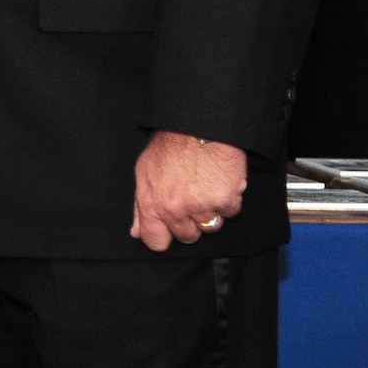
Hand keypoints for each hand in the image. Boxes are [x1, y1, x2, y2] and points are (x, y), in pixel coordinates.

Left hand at [130, 129, 246, 251]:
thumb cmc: (169, 146)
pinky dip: (229, 199)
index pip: (155, 241)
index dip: (164, 237)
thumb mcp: (144, 172)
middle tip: (192, 197)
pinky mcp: (225, 200)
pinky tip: (220, 181)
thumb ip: (140, 207)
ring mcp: (201, 206)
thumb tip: (136, 232)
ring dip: (212, 211)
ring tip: (206, 186)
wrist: (197, 126)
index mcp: (151, 203)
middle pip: (187, 236)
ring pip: (211, 226)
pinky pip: (230, 212)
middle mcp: (175, 209)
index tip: (169, 230)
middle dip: (191, 222)